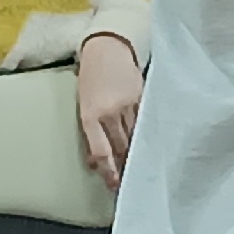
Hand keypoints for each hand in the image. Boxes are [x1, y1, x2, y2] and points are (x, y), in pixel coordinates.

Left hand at [76, 33, 143, 191]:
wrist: (107, 49)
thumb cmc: (91, 78)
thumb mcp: (83, 105)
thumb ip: (90, 132)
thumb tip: (94, 161)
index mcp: (90, 115)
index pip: (101, 150)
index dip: (108, 170)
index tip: (113, 184)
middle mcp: (109, 112)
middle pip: (121, 147)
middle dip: (125, 167)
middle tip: (129, 184)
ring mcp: (128, 104)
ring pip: (135, 136)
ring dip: (137, 154)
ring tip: (141, 170)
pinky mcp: (142, 97)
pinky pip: (146, 121)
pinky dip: (147, 135)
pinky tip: (151, 146)